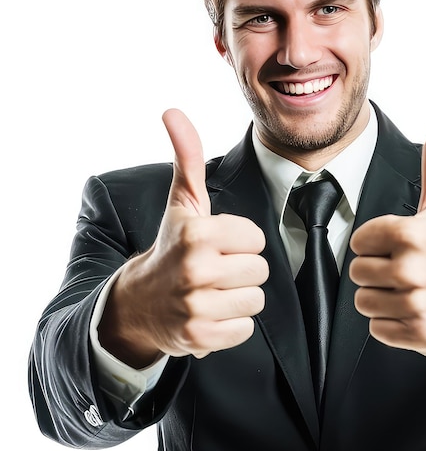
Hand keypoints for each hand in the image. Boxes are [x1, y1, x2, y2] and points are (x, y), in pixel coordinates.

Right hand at [99, 109, 267, 366]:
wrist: (140, 301)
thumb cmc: (171, 245)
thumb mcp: (182, 202)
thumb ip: (187, 156)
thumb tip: (172, 111)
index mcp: (197, 234)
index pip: (255, 239)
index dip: (240, 241)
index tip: (217, 244)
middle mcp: (195, 270)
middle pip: (260, 270)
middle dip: (242, 270)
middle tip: (214, 269)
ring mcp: (196, 307)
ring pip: (255, 300)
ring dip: (238, 297)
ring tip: (212, 290)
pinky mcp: (200, 338)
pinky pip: (245, 329)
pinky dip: (231, 324)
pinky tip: (209, 312)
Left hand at [349, 111, 425, 356]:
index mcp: (413, 234)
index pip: (361, 240)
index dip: (375, 241)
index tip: (398, 243)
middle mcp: (414, 270)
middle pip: (358, 272)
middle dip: (375, 270)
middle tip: (402, 268)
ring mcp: (418, 305)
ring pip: (364, 302)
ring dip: (380, 297)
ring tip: (406, 289)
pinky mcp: (419, 335)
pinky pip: (377, 329)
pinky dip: (390, 323)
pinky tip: (412, 309)